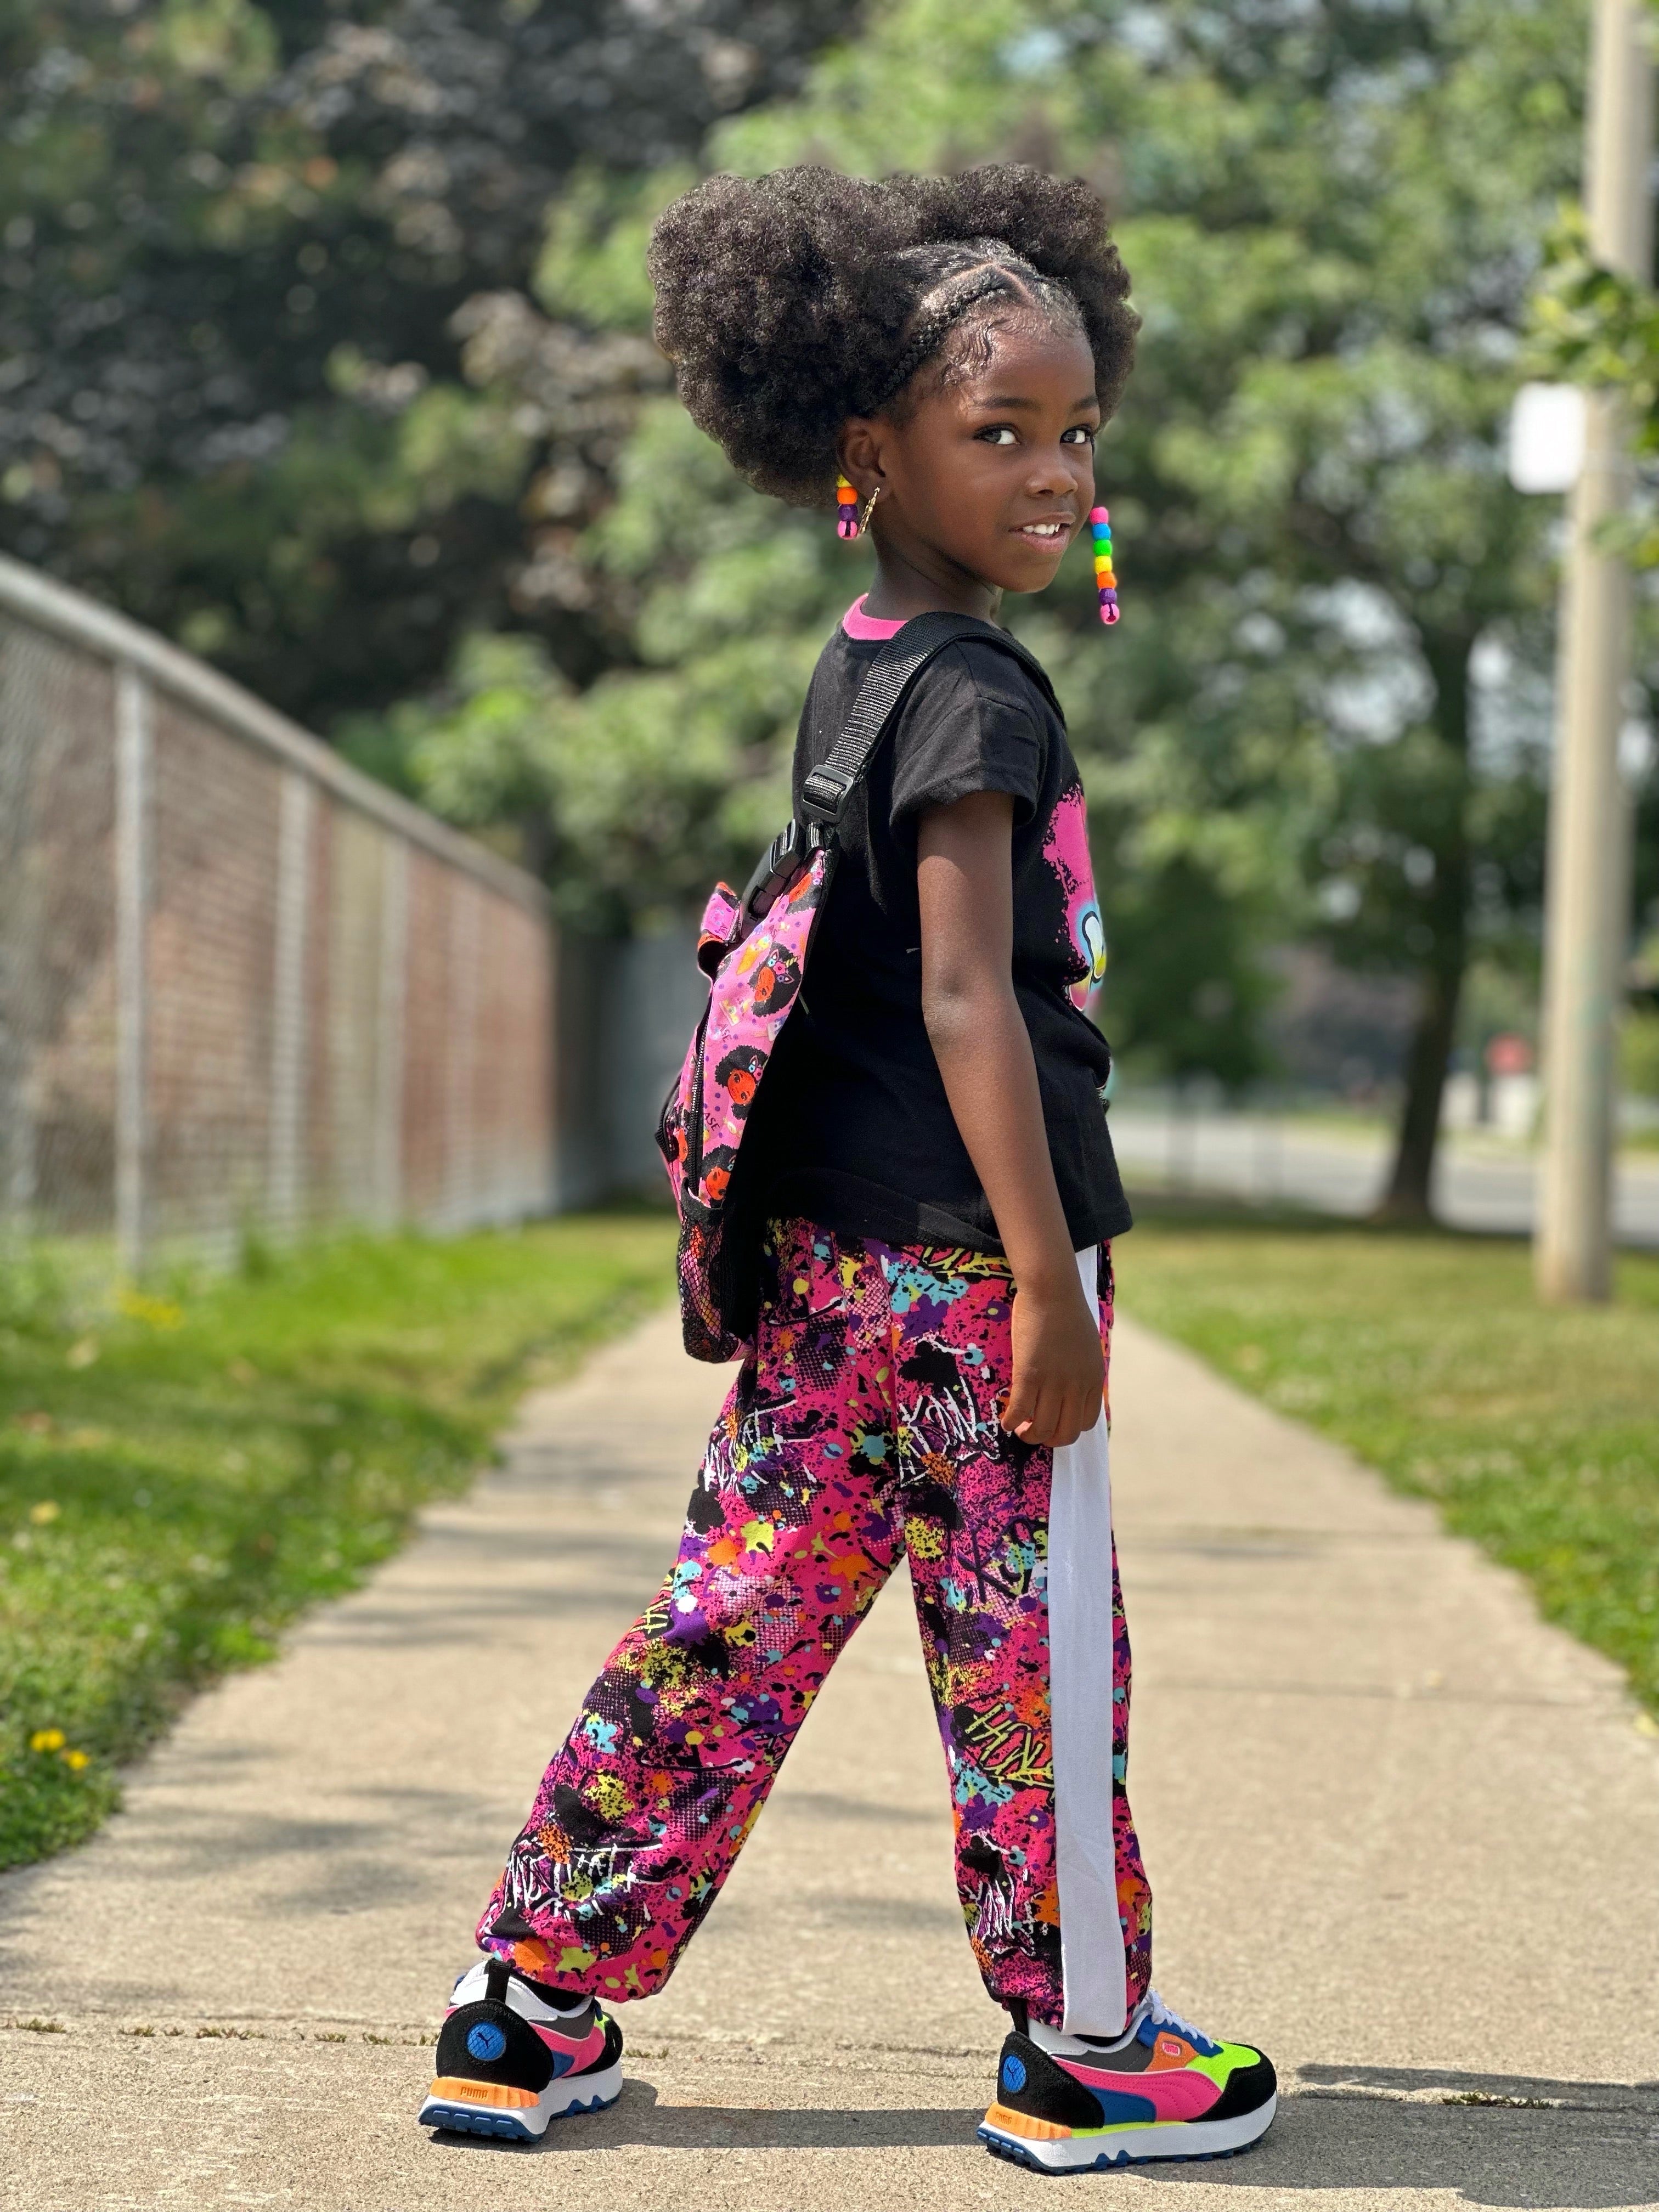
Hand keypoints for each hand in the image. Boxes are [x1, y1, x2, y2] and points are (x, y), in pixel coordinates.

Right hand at [1000, 1277, 1103, 1448]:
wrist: (1052, 1289)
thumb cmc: (1066, 1311)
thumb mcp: (1087, 1346)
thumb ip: (1083, 1370)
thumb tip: (1072, 1388)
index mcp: (1093, 1379)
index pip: (1086, 1423)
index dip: (1067, 1429)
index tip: (1053, 1423)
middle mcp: (1077, 1385)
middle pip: (1066, 1433)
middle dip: (1048, 1439)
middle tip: (1033, 1431)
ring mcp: (1054, 1381)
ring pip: (1042, 1428)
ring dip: (1028, 1435)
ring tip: (1018, 1427)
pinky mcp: (1029, 1374)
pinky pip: (1020, 1411)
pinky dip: (1011, 1421)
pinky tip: (1005, 1420)